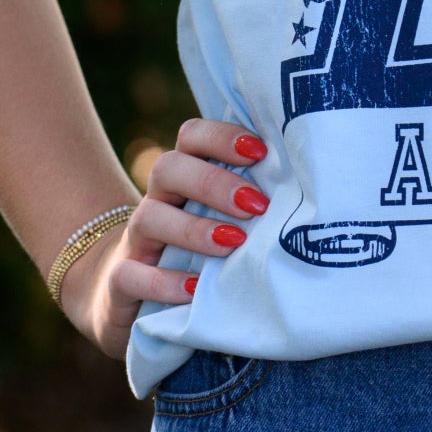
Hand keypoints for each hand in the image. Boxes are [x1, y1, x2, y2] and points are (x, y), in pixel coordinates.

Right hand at [57, 118, 270, 359]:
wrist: (126, 295)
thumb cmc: (194, 251)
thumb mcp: (219, 221)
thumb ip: (248, 200)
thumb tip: (310, 188)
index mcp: (182, 178)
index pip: (191, 136)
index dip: (222, 136)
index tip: (261, 151)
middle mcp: (156, 201)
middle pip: (169, 168)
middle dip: (214, 182)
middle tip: (256, 204)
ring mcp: (135, 241)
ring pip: (149, 217)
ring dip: (195, 228)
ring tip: (233, 243)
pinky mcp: (120, 281)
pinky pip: (132, 274)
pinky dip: (164, 282)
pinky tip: (195, 290)